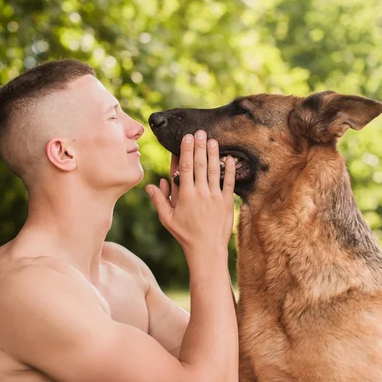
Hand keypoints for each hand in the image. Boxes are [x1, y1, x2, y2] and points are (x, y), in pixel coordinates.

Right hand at [147, 131, 235, 256]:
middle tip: (199, 132)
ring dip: (213, 154)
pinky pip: (229, 183)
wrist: (207, 249)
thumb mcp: (167, 219)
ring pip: (213, 171)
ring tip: (212, 140)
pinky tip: (229, 158)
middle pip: (199, 165)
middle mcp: (200, 193)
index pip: (184, 168)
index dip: (185, 151)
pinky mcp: (227, 202)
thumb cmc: (185, 235)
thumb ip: (159, 201)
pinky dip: (229, 170)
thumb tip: (151, 185)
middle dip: (199, 147)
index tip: (186, 138)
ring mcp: (214, 197)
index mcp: (185, 195)